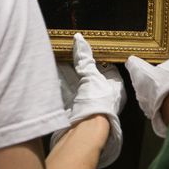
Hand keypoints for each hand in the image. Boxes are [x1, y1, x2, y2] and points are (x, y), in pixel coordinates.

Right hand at [52, 33, 125, 168]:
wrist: (86, 130)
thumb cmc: (97, 100)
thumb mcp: (92, 74)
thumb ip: (85, 58)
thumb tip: (79, 38)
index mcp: (116, 87)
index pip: (109, 68)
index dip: (99, 57)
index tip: (87, 47)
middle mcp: (104, 95)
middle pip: (91, 75)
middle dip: (81, 64)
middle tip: (69, 50)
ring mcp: (89, 102)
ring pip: (77, 82)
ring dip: (68, 71)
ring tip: (58, 56)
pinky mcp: (75, 108)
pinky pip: (68, 90)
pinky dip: (61, 81)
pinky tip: (53, 71)